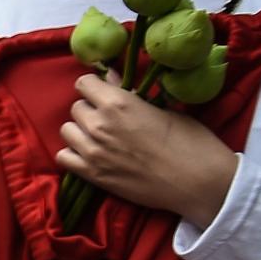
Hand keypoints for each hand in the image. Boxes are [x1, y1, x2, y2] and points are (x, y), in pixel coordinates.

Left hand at [57, 72, 238, 230]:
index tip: (103, 93)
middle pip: (76, 107)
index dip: (94, 87)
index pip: (84, 83)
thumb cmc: (189, 141)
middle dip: (90, 109)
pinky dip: (73, 154)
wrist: (197, 181)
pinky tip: (90, 154)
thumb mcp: (163, 109)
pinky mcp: (91, 175)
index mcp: (118, 103)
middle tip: (109, 118)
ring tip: (100, 136)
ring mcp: (92, 151)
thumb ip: (130, 95)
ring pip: (67, 130)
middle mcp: (99, 125)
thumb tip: (111, 78)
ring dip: (80, 131)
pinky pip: (63, 157)